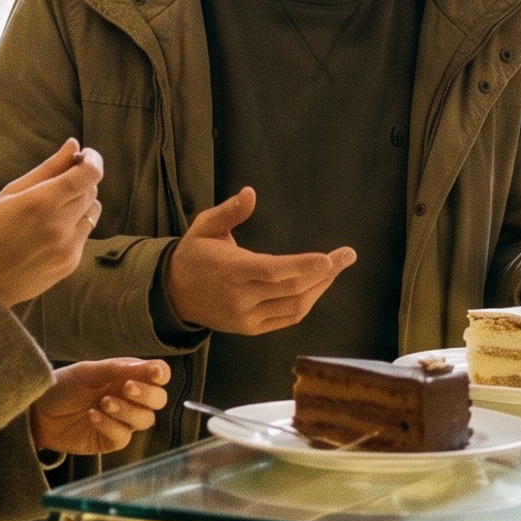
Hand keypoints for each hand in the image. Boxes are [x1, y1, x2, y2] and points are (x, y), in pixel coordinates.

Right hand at [0, 140, 104, 308]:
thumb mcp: (11, 193)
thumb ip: (48, 168)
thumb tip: (74, 145)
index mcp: (41, 202)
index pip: (88, 174)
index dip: (93, 160)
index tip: (86, 155)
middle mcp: (59, 225)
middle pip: (90, 190)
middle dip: (80, 181)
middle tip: (58, 183)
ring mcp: (67, 247)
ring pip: (93, 211)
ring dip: (80, 203)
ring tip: (53, 209)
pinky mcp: (70, 263)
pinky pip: (84, 233)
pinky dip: (74, 226)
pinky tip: (48, 232)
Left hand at [30, 358, 170, 454]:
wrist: (37, 412)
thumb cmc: (62, 386)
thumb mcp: (87, 371)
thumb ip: (117, 369)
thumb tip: (148, 367)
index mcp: (127, 376)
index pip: (157, 375)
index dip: (160, 374)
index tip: (155, 374)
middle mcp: (129, 399)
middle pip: (158, 400)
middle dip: (147, 394)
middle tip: (126, 387)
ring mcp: (121, 421)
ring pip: (145, 420)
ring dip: (127, 410)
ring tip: (103, 403)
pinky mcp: (110, 441)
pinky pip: (123, 437)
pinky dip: (110, 425)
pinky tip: (92, 416)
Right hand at [163, 188, 355, 334]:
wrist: (173, 294)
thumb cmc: (194, 254)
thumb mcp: (204, 226)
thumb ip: (229, 211)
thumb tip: (251, 193)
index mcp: (229, 270)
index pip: (272, 270)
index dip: (302, 266)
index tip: (328, 258)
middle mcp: (240, 297)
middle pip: (292, 288)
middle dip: (325, 272)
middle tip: (347, 255)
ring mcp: (246, 316)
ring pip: (295, 306)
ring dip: (321, 287)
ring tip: (336, 268)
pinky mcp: (251, 327)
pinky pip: (288, 317)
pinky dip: (307, 302)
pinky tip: (318, 286)